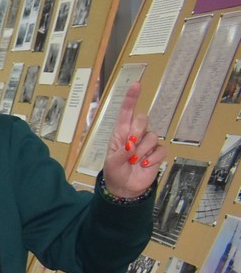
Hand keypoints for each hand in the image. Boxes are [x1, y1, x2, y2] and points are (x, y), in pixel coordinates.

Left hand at [101, 79, 163, 199]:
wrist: (124, 187)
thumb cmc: (114, 171)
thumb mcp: (111, 163)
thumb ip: (120, 153)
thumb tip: (130, 145)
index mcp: (121, 132)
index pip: (127, 112)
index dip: (132, 98)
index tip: (137, 85)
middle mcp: (135, 134)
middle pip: (143, 119)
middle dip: (137, 130)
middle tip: (130, 146)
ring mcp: (147, 143)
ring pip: (152, 136)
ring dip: (142, 150)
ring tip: (134, 161)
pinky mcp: (157, 153)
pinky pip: (160, 150)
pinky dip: (151, 159)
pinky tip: (143, 165)